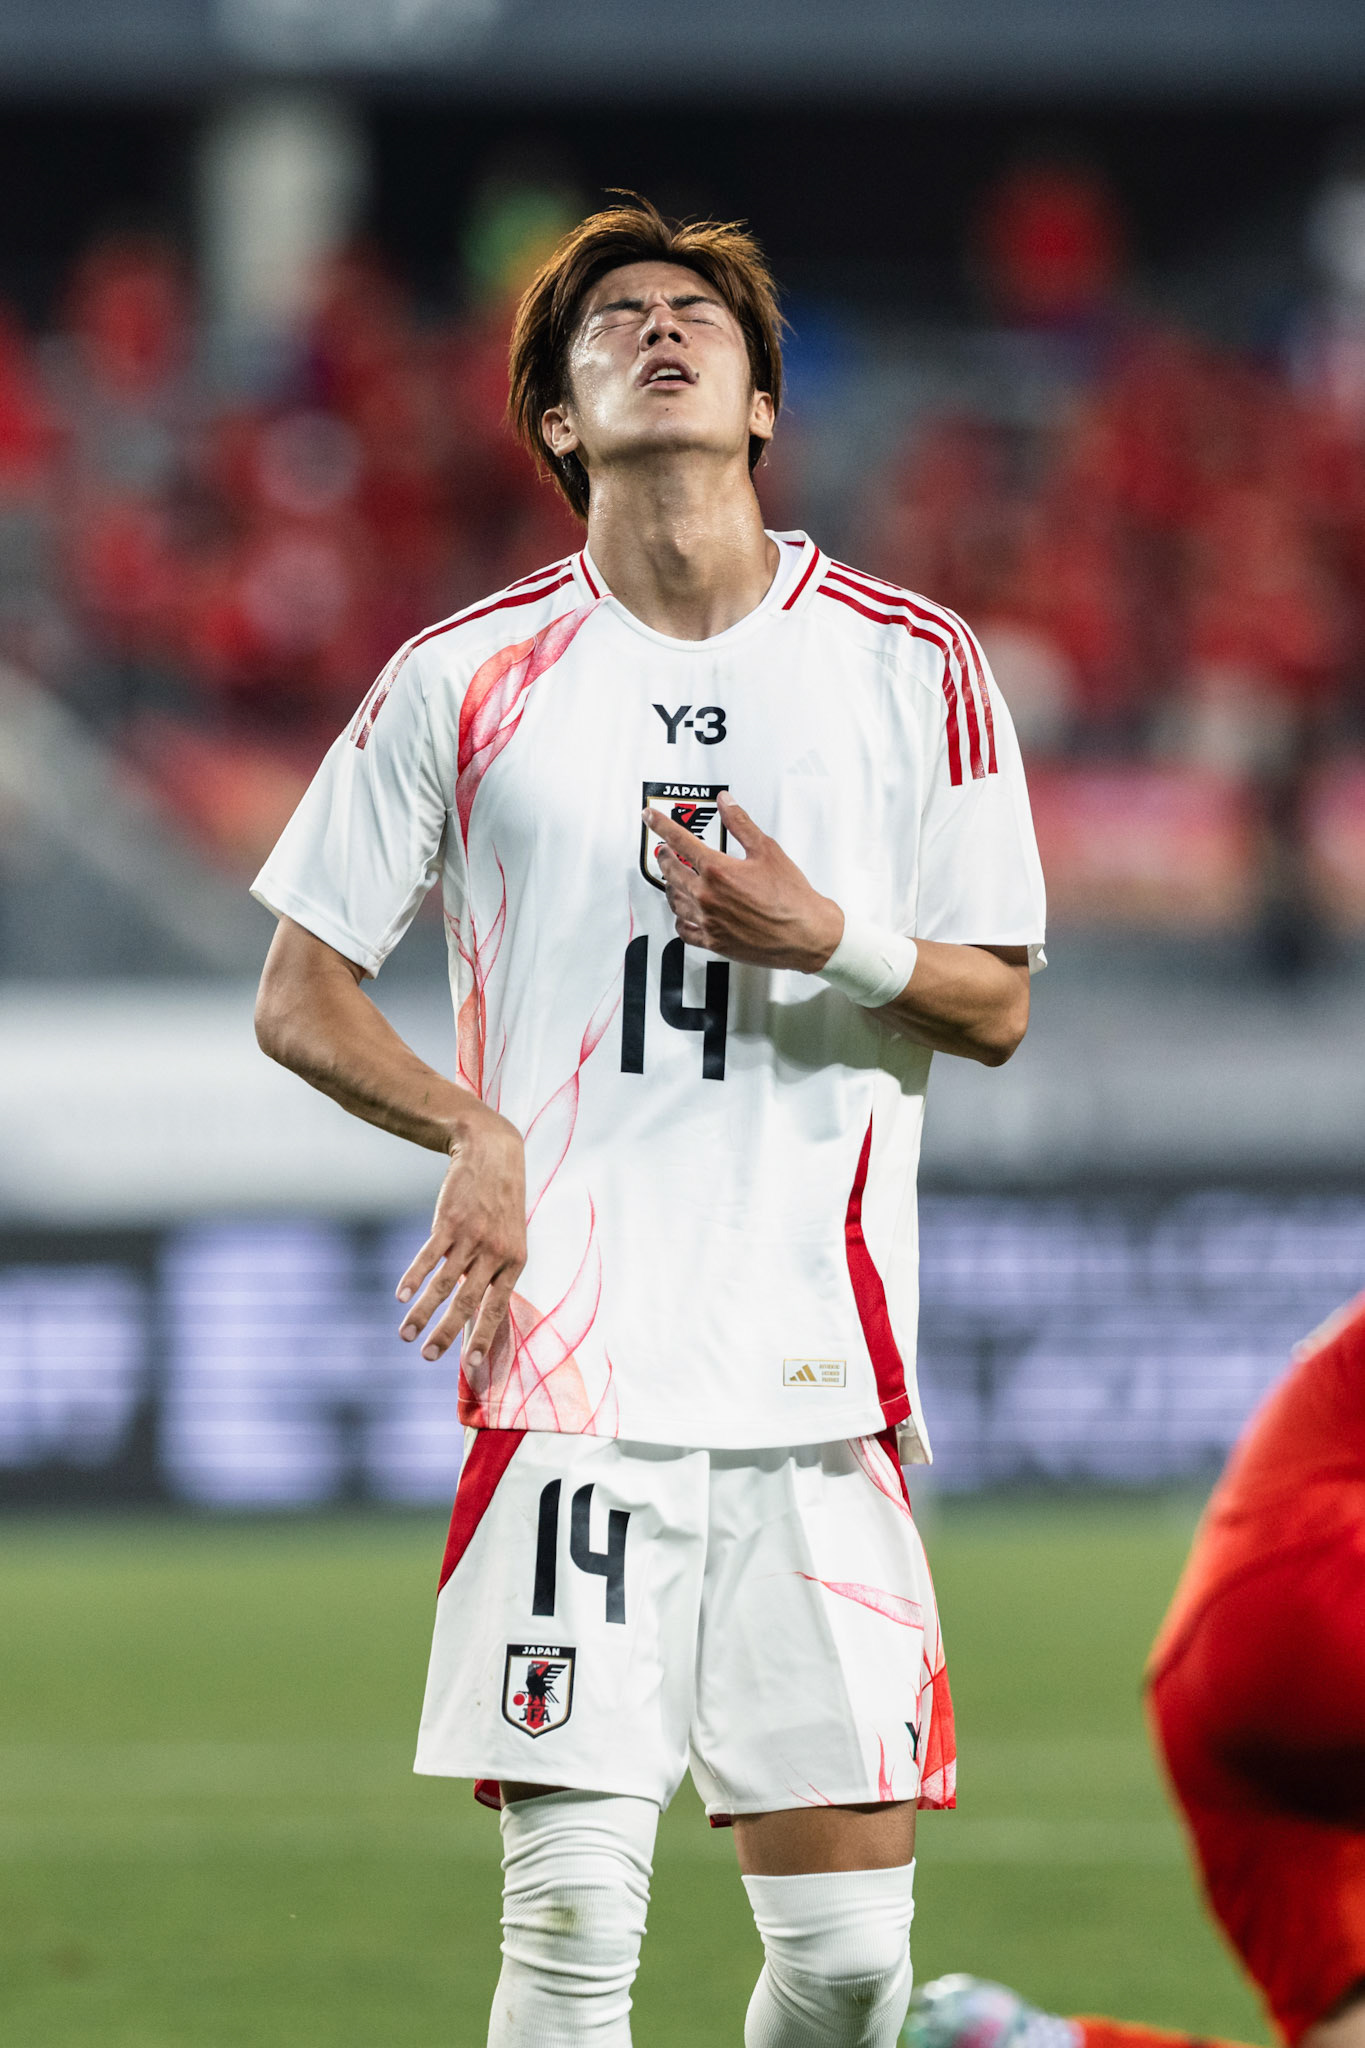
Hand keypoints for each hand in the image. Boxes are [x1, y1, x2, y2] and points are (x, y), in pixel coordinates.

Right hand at [395, 1105, 526, 1366]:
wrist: (493, 1155)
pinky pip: (429, 1256)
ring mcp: (472, 1236)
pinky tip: (401, 1297)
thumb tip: (475, 1317)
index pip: (497, 1308)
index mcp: (515, 1262)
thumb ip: (493, 1274)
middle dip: (446, 1334)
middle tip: (427, 1358)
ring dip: (422, 1312)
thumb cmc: (500, 1205)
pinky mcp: (449, 1221)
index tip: (471, 1367)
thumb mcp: (509, 1239)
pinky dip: (413, 1277)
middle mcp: (495, 1253)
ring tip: (404, 1335)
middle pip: (468, 1302)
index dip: (483, 1338)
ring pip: (444, 1283)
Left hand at [644, 791, 844, 970]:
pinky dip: (680, 919)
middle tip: (664, 850)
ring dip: (670, 885)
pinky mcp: (713, 941)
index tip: (650, 818)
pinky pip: (684, 930)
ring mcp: (708, 921)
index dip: (661, 825)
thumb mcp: (767, 851)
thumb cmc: (791, 897)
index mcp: (718, 870)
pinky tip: (684, 914)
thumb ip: (741, 824)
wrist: (805, 935)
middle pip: (671, 871)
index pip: (680, 840)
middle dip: (664, 856)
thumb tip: (726, 803)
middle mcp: (707, 896)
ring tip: (673, 878)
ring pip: (674, 900)